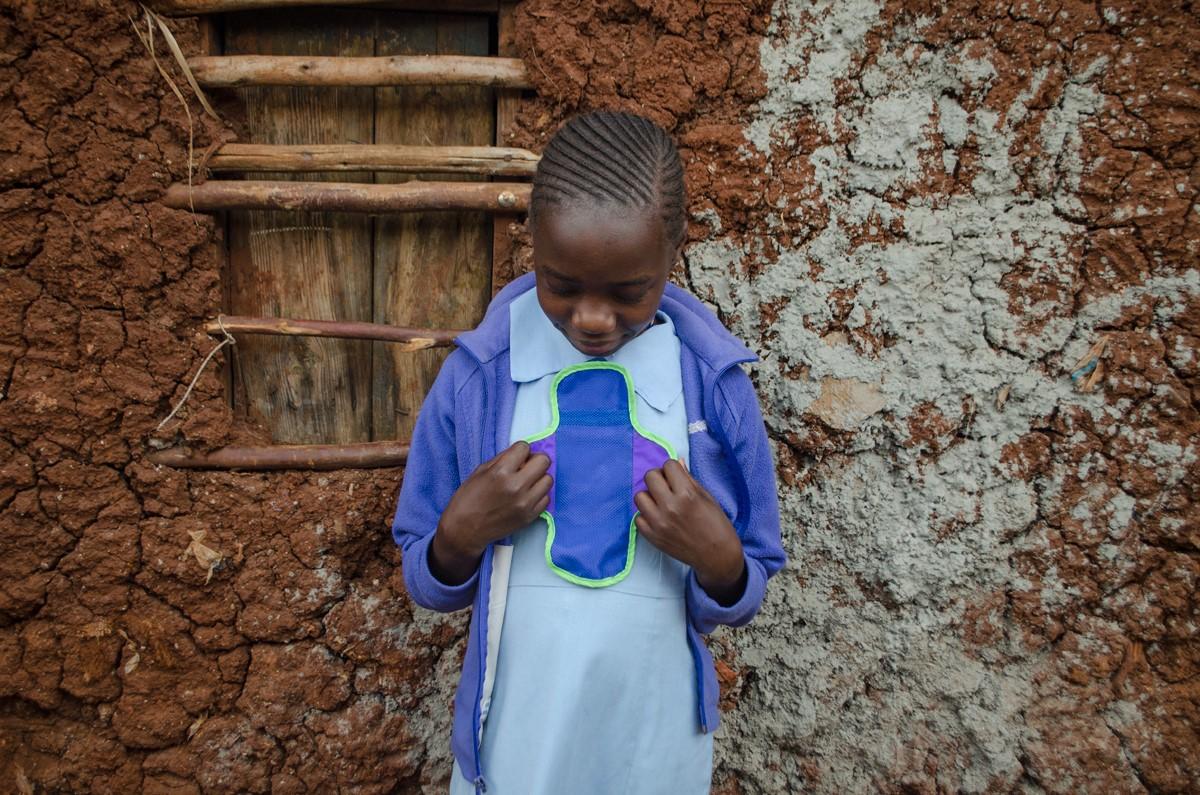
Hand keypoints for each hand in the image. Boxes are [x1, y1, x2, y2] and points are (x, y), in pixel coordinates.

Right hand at [430, 441, 551, 584]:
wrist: (465, 530)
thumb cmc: (468, 499)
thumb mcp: (480, 472)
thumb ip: (502, 459)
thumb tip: (522, 454)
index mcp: (500, 472)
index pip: (524, 448)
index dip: (520, 451)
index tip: (516, 457)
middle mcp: (516, 486)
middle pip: (543, 461)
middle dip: (534, 460)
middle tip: (526, 467)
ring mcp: (525, 503)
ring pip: (548, 479)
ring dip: (539, 478)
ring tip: (526, 483)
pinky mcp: (530, 516)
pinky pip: (546, 498)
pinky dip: (538, 495)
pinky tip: (527, 496)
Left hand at [633, 458, 746, 604]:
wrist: (717, 556)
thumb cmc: (716, 525)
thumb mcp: (707, 498)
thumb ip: (689, 479)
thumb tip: (677, 462)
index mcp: (687, 494)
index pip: (668, 465)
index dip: (673, 470)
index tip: (677, 478)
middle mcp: (670, 506)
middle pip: (650, 476)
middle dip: (659, 478)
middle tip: (668, 488)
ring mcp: (658, 522)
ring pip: (639, 495)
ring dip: (650, 496)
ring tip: (661, 503)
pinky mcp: (652, 536)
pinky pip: (637, 517)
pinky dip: (646, 516)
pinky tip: (659, 518)